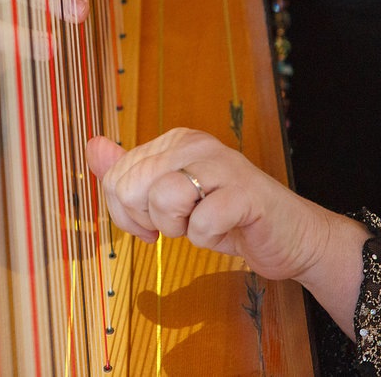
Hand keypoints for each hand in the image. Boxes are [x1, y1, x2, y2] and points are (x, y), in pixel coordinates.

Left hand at [87, 128, 369, 336]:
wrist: (288, 235)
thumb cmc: (224, 215)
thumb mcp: (169, 195)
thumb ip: (128, 172)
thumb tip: (92, 145)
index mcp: (174, 141)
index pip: (116, 176)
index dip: (126, 212)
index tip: (154, 220)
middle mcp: (196, 144)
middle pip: (132, 187)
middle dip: (150, 219)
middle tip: (182, 222)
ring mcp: (223, 166)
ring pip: (162, 199)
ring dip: (178, 227)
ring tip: (202, 221)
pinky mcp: (245, 194)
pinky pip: (200, 224)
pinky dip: (206, 239)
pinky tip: (225, 229)